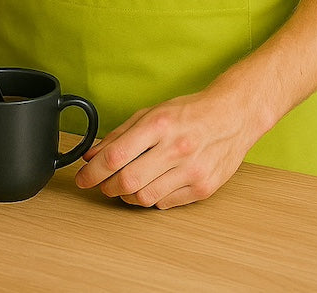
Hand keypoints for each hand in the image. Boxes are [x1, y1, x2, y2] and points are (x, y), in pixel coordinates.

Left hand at [74, 82, 257, 209]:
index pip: (115, 156)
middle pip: (127, 181)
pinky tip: (153, 185)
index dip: (92, 172)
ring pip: (144, 197)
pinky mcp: (203, 188)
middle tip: (102, 184)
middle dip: (106, 187)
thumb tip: (92, 155)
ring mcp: (191, 170)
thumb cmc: (191, 112)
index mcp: (159, 124)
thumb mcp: (152, 113)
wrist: (233, 116)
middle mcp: (175, 148)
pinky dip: (152, 198)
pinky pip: (165, 204)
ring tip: (127, 185)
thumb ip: (120, 134)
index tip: (82, 179)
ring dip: (128, 195)